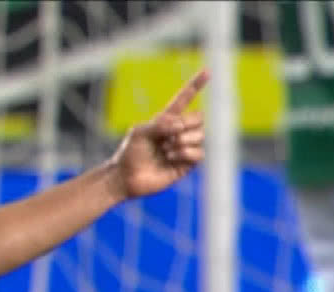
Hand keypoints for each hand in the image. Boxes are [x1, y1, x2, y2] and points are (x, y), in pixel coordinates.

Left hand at [108, 69, 207, 199]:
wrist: (126, 177)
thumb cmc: (130, 153)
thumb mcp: (140, 132)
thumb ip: (160, 124)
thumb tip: (180, 126)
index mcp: (167, 120)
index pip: (184, 99)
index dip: (195, 86)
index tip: (207, 72)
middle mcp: (178, 132)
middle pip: (199, 117)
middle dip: (186, 123)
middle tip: (169, 134)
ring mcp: (184, 148)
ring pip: (200, 135)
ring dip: (182, 141)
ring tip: (165, 150)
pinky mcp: (187, 164)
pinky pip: (199, 153)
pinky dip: (185, 153)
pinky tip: (170, 157)